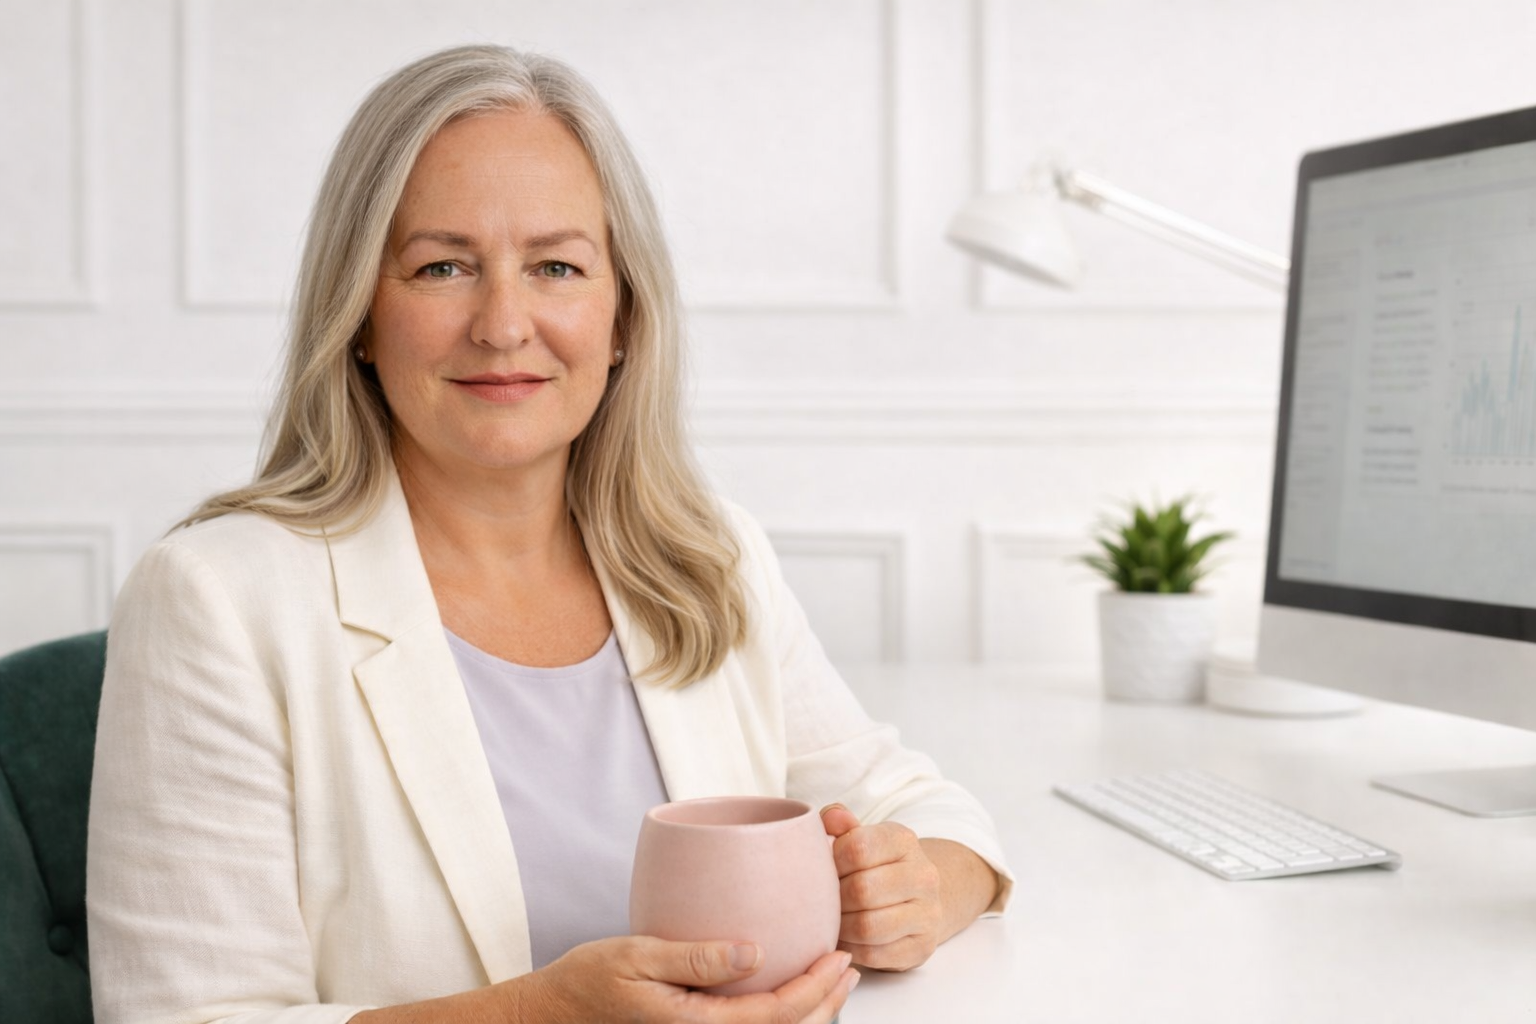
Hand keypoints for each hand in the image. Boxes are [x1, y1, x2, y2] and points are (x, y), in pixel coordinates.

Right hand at [517, 934, 857, 1022]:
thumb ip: (696, 957)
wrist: (553, 1015)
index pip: (776, 1014)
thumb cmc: (589, 981)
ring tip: (831, 980)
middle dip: (825, 1003)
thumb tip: (756, 951)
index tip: (841, 957)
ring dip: (807, 1012)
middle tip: (850, 967)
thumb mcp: (638, 956)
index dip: (817, 988)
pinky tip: (784, 987)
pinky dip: (778, 1013)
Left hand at [821, 804, 943, 970]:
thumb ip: (841, 824)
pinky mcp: (921, 947)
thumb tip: (828, 818)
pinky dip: (852, 948)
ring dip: (841, 926)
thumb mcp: (863, 837)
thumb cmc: (878, 866)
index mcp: (904, 841)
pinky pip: (876, 954)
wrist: (920, 897)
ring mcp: (927, 914)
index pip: (858, 847)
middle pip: (862, 890)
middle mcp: (923, 876)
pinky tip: (845, 938)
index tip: (823, 868)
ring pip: (868, 926)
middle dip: (833, 898)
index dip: (831, 861)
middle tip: (819, 900)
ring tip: (830, 920)